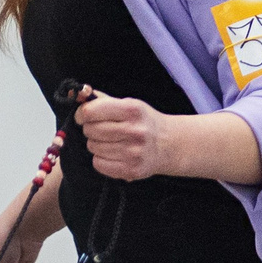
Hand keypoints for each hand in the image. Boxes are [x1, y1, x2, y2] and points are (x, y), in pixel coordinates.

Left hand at [69, 84, 261, 185]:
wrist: (181, 146)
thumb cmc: (152, 122)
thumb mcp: (131, 104)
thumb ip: (105, 99)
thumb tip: (81, 92)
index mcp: (131, 109)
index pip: (92, 112)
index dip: (85, 115)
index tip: (89, 117)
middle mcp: (132, 130)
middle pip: (91, 133)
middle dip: (92, 133)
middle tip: (104, 132)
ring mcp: (133, 152)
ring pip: (95, 151)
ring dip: (99, 149)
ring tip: (114, 144)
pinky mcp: (133, 171)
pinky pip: (103, 167)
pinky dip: (105, 163)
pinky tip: (117, 158)